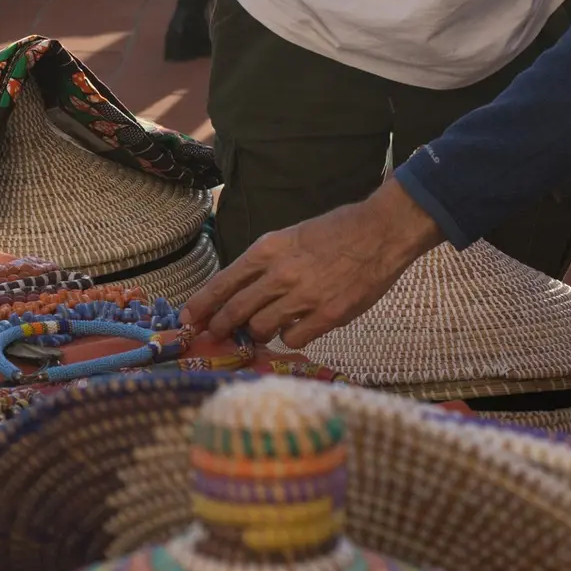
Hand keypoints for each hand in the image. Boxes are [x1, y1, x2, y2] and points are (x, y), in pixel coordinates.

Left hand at [182, 179, 442, 346]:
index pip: (222, 283)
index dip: (202, 304)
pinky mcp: (327, 316)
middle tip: (215, 334)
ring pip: (260, 329)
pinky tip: (295, 328)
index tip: (189, 317)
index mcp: (267, 250)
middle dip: (219, 326)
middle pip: (235, 311)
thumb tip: (240, 290)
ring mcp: (304, 297)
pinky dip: (289, 337)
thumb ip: (264, 263)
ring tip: (261, 329)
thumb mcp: (289, 237)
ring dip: (256, 333)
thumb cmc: (335, 231)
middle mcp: (280, 275)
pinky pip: (292, 338)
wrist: (381, 232)